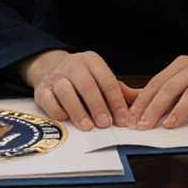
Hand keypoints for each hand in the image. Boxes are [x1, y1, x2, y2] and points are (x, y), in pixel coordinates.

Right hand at [19, 50, 138, 130]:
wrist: (51, 67)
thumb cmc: (83, 78)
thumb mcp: (102, 79)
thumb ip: (121, 92)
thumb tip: (145, 101)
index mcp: (92, 61)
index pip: (107, 81)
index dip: (116, 102)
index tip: (123, 119)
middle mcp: (73, 65)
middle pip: (87, 85)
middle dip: (98, 106)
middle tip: (105, 124)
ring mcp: (56, 77)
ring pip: (66, 91)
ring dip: (77, 110)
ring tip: (87, 126)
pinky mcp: (41, 89)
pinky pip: (47, 99)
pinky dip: (57, 110)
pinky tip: (66, 119)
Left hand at [126, 50, 187, 129]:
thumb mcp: (187, 75)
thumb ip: (168, 88)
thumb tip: (142, 107)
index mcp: (180, 65)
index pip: (157, 83)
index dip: (143, 101)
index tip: (131, 118)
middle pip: (170, 88)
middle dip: (155, 108)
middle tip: (144, 125)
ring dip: (179, 110)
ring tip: (169, 126)